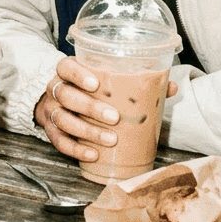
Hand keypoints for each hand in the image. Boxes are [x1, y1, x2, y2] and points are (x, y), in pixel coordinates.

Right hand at [35, 58, 177, 163]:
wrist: (58, 101)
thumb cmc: (88, 90)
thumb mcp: (105, 79)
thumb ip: (135, 81)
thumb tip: (170, 86)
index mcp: (67, 71)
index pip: (66, 67)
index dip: (78, 75)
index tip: (95, 84)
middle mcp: (55, 89)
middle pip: (66, 95)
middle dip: (90, 107)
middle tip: (114, 117)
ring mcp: (51, 110)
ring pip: (62, 119)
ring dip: (86, 131)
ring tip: (110, 139)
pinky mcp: (50, 131)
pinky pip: (59, 141)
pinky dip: (75, 149)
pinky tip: (92, 154)